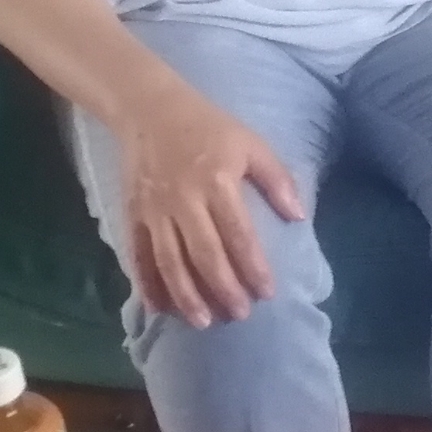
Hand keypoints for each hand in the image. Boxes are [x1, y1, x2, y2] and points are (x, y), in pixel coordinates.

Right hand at [122, 87, 305, 329]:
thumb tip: (298, 216)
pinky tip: (160, 308)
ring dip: (186, 296)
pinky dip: (147, 285)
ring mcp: (155, 210)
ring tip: (203, 322)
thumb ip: (275, 179)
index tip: (267, 292)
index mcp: (217, 181)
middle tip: (240, 315)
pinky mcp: (133, 214)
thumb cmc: (208, 126)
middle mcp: (184, 200)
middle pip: (204, 254)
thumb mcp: (249, 141)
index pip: (238, 235)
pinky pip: (139, 255)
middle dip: (223, 289)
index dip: (253, 267)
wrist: (150, 109)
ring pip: (170, 262)